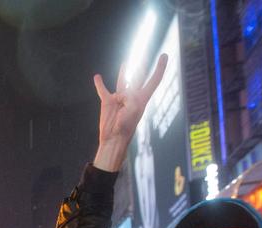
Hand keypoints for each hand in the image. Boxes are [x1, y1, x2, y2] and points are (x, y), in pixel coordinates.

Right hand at [92, 54, 167, 171]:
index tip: (164, 55)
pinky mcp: (108, 102)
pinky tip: (97, 77)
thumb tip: (119, 95)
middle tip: (143, 58)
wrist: (114, 138)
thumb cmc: (126, 126)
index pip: (154, 80)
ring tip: (125, 63)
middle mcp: (132, 96)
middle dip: (141, 68)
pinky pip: (103, 90)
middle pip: (138, 78)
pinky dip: (100, 84)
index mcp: (142, 98)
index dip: (159, 67)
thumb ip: (129, 96)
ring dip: (123, 73)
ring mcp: (119, 98)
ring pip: (122, 81)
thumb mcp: (133, 108)